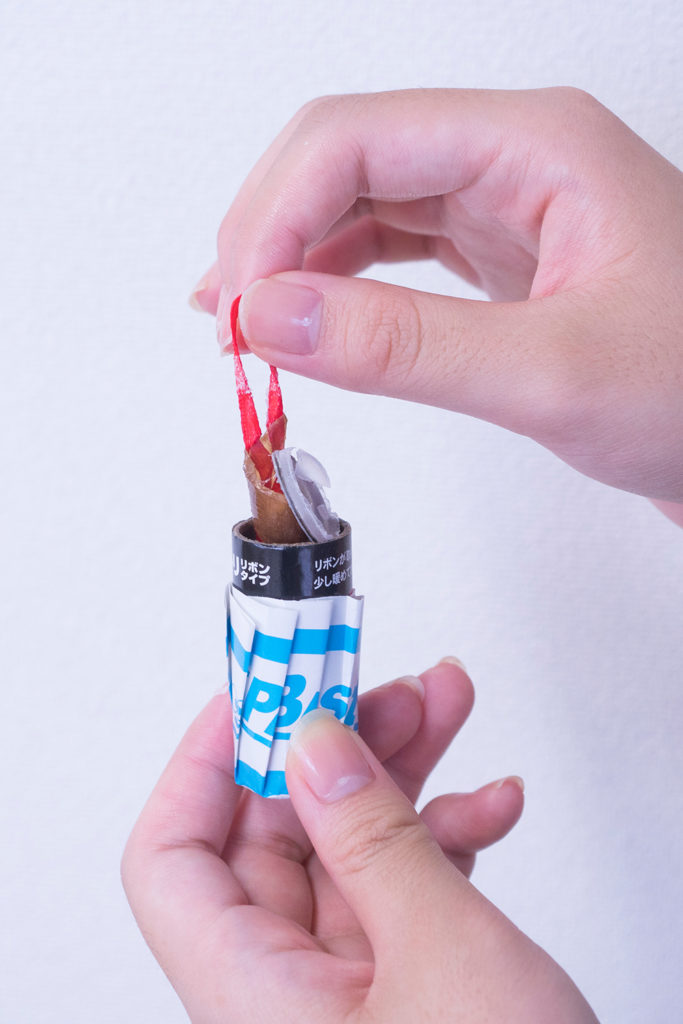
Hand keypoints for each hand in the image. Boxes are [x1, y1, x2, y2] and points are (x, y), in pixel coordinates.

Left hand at [122, 661, 594, 1021]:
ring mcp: (351, 993)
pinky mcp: (407, 990)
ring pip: (348, 849)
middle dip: (333, 744)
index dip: (204, 763)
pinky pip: (403, 889)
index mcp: (254, 1000)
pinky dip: (444, 835)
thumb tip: (315, 741)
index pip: (172, 860)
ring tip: (445, 705)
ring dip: (399, 771)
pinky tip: (491, 804)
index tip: (259, 689)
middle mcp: (287, 997)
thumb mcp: (444, 956)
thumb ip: (373, 839)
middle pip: (276, 835)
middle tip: (375, 680)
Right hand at [191, 88, 682, 519]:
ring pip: (360, 204)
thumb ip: (405, 344)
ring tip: (247, 328)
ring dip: (292, 259)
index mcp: (535, 145)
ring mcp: (503, 206)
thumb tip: (270, 316)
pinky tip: (308, 322)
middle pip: (344, 158)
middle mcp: (512, 158)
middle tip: (229, 324)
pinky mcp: (497, 259)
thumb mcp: (552, 373)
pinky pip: (392, 251)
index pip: (354, 138)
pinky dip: (336, 286)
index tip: (237, 309)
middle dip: (270, 233)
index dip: (273, 217)